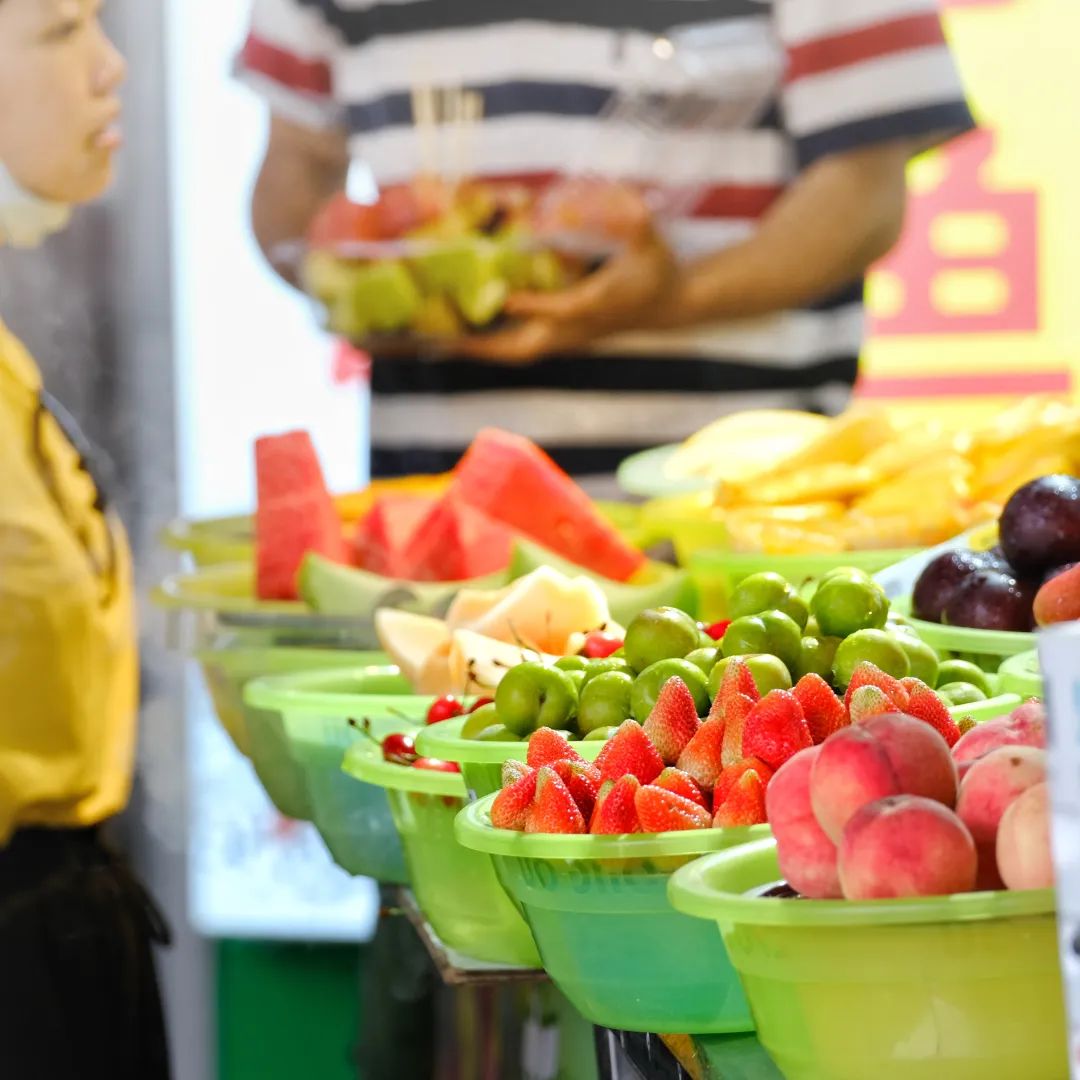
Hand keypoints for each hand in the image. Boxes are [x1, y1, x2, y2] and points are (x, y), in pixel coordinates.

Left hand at [457, 227, 675, 363]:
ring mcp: (568, 339)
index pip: (566, 310)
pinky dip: (491, 342)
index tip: (508, 299)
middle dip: (488, 346)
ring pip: (520, 352)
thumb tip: (591, 204)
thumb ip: (628, 216)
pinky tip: (462, 331)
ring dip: (482, 348)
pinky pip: (521, 347)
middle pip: (529, 349)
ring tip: (440, 339)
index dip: (538, 307)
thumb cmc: (657, 266)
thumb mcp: (650, 236)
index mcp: (600, 303)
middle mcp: (578, 329)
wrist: (667, 305)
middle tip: (445, 339)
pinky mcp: (562, 339)